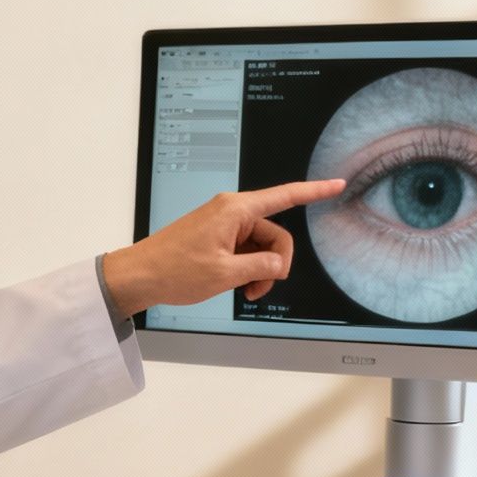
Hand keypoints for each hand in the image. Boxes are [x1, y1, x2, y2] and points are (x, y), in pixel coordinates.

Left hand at [102, 180, 344, 316]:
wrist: (140, 276)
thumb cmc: (174, 270)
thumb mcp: (226, 273)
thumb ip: (261, 266)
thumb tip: (279, 263)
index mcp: (235, 210)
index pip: (284, 196)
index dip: (313, 191)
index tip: (336, 185)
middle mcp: (231, 211)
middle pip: (274, 233)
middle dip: (274, 263)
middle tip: (258, 288)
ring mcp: (223, 224)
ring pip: (261, 246)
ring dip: (259, 271)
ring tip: (244, 291)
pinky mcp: (216, 236)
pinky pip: (245, 250)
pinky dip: (247, 269)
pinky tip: (237, 286)